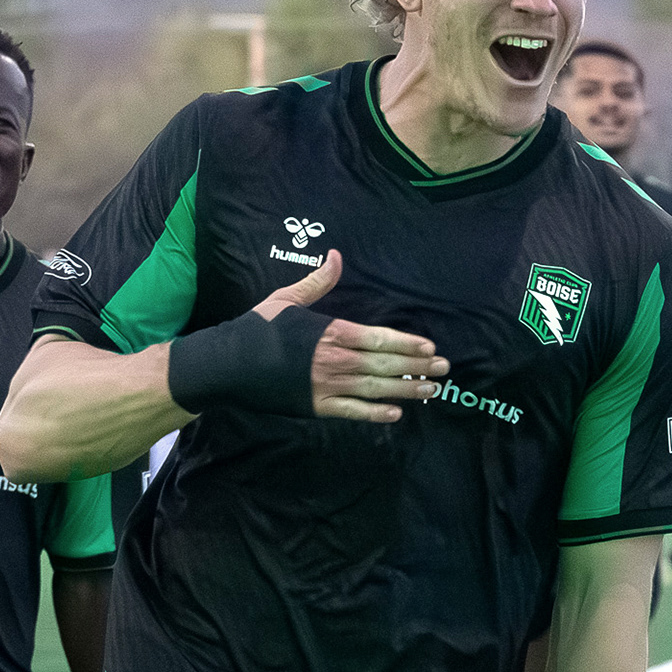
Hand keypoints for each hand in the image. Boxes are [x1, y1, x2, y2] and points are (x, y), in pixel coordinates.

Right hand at [251, 249, 448, 422]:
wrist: (227, 364)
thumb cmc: (257, 328)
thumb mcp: (287, 299)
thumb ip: (317, 282)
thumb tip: (336, 256)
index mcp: (331, 332)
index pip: (378, 338)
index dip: (406, 344)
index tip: (430, 346)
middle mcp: (334, 360)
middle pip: (385, 365)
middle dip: (417, 366)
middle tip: (444, 370)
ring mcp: (326, 386)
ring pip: (375, 390)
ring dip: (405, 390)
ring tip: (431, 390)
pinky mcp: (315, 407)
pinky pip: (352, 412)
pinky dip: (375, 415)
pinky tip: (396, 414)